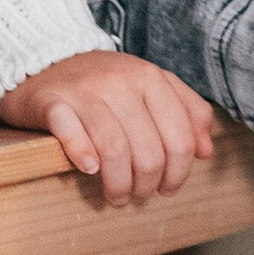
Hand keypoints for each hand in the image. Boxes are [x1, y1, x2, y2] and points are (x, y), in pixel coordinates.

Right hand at [0, 50, 218, 203]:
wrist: (48, 57)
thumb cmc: (106, 82)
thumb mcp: (152, 87)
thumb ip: (186, 112)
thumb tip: (206, 152)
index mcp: (151, 78)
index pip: (179, 137)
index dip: (178, 173)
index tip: (167, 189)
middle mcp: (122, 81)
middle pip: (148, 150)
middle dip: (147, 185)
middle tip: (138, 196)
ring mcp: (86, 91)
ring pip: (114, 149)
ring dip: (118, 184)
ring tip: (116, 197)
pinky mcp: (52, 102)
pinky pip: (71, 132)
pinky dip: (83, 155)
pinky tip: (89, 170)